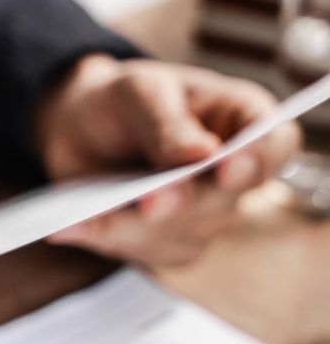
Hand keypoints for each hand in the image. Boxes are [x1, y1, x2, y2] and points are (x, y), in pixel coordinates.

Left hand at [32, 56, 300, 265]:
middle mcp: (232, 175)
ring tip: (84, 217)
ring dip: (135, 229)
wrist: (82, 127)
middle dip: (185, 203)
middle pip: (226, 202)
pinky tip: (68, 227)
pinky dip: (104, 238)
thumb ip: (167, 122)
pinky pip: (142, 252)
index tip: (229, 166)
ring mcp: (203, 215)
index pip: (275, 144)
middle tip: (151, 199)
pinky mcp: (166, 241)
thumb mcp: (140, 91)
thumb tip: (200, 154)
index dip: (259, 160)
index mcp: (243, 121)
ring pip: (183, 236)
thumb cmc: (125, 100)